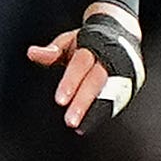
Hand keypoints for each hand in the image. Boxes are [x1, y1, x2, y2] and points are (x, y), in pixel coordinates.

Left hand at [26, 2, 143, 133]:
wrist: (120, 34)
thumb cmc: (86, 42)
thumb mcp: (68, 41)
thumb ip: (51, 51)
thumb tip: (31, 53)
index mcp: (92, 46)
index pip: (81, 65)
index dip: (71, 82)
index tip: (59, 101)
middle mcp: (110, 59)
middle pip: (96, 82)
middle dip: (84, 102)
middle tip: (70, 121)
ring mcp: (122, 72)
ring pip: (110, 94)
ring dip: (95, 112)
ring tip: (80, 127)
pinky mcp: (130, 84)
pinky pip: (117, 101)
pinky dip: (103, 114)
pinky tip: (87, 126)